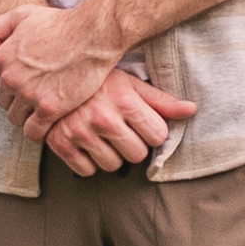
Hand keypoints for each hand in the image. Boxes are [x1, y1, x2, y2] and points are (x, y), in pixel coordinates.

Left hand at [0, 0, 122, 134]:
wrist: (94, 33)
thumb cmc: (62, 23)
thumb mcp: (22, 15)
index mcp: (2, 57)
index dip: (8, 84)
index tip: (24, 84)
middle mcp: (10, 78)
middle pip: (4, 101)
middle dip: (17, 101)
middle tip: (37, 97)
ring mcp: (29, 94)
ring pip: (16, 118)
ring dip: (28, 117)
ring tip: (43, 112)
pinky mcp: (49, 108)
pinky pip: (33, 132)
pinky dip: (39, 132)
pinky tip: (50, 125)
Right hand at [33, 64, 198, 174]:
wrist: (52, 74)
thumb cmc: (97, 81)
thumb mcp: (130, 83)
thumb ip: (161, 101)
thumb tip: (192, 110)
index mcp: (125, 101)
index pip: (157, 136)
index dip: (152, 131)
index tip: (140, 123)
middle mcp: (103, 118)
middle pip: (137, 155)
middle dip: (133, 145)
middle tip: (120, 131)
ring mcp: (80, 132)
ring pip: (112, 166)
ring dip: (110, 155)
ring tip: (102, 137)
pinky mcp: (59, 144)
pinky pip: (86, 170)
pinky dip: (87, 162)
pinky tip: (85, 145)